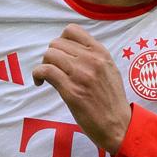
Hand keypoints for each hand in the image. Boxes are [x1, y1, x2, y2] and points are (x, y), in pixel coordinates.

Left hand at [32, 24, 131, 154]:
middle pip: (56, 43)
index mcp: (101, 53)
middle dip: (51, 55)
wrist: (118, 125)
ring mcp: (80, 75)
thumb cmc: (112, 100)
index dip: (61, 41)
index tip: (61, 54)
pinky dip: (37, 75)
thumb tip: (71, 50)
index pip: (72, 31)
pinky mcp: (71, 91)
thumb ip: (93, 57)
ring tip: (47, 77)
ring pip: (49, 55)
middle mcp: (91, 60)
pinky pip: (45, 71)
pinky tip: (40, 83)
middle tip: (53, 69)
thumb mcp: (109, 70)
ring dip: (43, 65)